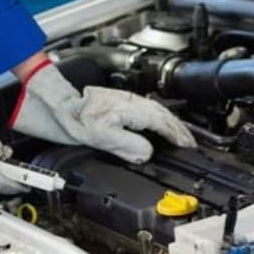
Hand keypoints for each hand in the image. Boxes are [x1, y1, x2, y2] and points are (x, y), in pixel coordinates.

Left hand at [9, 61, 196, 162]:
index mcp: (130, 110)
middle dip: (178, 129)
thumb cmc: (78, 120)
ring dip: (171, 123)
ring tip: (180, 135)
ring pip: (157, 110)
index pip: (161, 122)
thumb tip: (147, 153)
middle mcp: (132, 102)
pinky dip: (160, 118)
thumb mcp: (103, 138)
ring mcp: (128, 99)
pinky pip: (149, 108)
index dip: (176, 135)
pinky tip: (160, 125)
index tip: (186, 145)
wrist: (63, 106)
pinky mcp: (122, 100)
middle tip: (190, 143)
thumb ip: (128, 146)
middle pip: (163, 114)